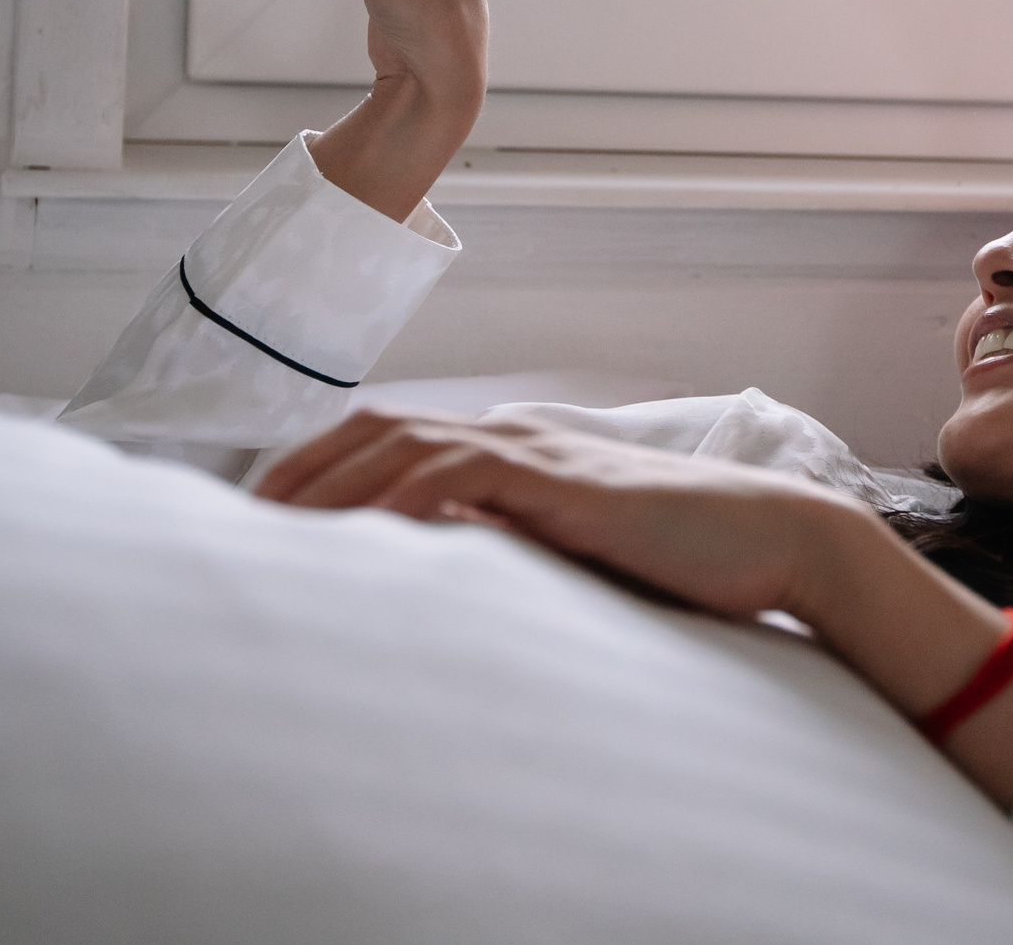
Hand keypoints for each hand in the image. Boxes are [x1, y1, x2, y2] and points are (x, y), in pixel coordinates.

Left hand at [259, 406, 1012, 808]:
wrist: (776, 540)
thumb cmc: (683, 562)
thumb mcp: (576, 558)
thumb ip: (513, 553)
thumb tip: (442, 582)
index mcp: (513, 450)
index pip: (390, 440)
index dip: (321, 469)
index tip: (263, 515)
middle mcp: (515, 436)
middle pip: (376, 429)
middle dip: (299, 471)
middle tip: (237, 521)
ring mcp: (538, 453)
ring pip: (404, 444)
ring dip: (332, 482)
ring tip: (274, 525)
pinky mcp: (564, 483)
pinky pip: (464, 474)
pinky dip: (406, 496)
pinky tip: (367, 531)